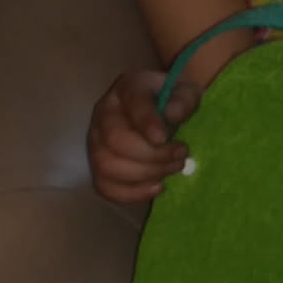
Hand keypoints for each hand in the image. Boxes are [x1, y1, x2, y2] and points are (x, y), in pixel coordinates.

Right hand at [87, 67, 199, 202]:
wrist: (163, 110)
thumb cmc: (174, 101)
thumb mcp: (187, 93)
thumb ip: (184, 100)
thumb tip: (172, 114)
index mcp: (127, 88)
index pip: (132, 103)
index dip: (146, 122)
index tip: (164, 138)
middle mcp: (104, 113)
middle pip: (115, 140)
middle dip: (151, 155)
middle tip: (181, 156)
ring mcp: (95, 141)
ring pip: (106, 166)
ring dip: (143, 175)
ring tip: (172, 170)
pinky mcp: (96, 165)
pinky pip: (104, 186)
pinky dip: (131, 193)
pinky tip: (157, 187)